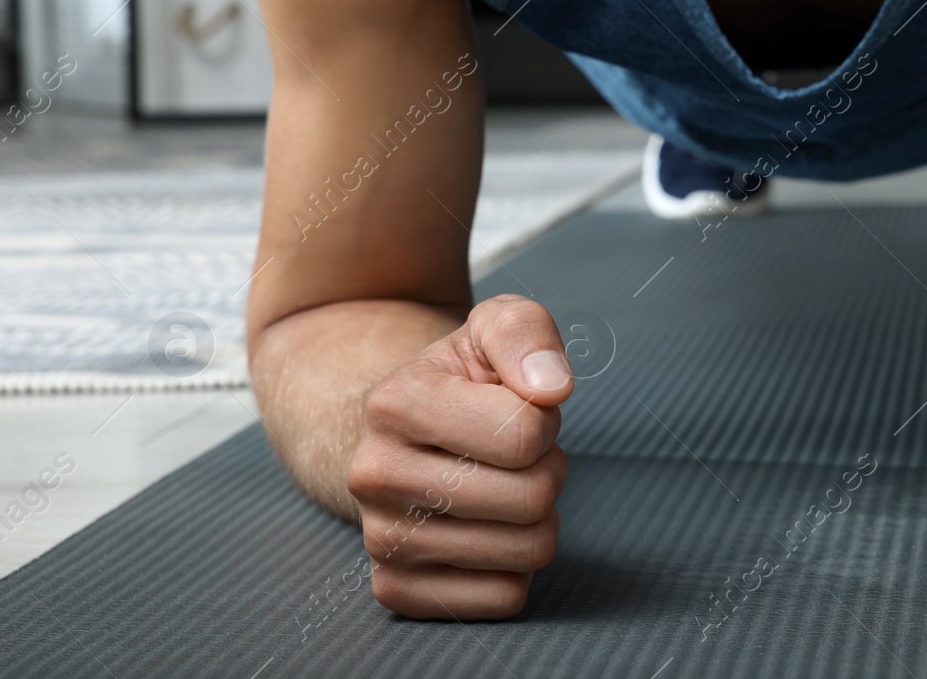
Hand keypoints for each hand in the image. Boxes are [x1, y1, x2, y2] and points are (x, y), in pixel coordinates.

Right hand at [346, 294, 572, 618]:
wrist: (397, 435)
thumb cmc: (461, 380)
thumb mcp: (493, 328)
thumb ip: (527, 335)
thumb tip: (552, 388)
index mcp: (394, 404)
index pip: (527, 434)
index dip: (543, 419)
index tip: (515, 409)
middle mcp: (374, 476)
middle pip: (533, 498)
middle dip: (547, 469)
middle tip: (515, 455)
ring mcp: (381, 539)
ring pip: (528, 551)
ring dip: (536, 517)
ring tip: (499, 485)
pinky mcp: (397, 591)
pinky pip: (507, 597)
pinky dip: (516, 565)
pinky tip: (485, 529)